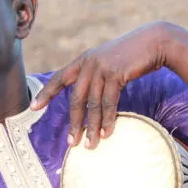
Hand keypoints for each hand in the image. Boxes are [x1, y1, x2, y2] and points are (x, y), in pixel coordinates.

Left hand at [29, 22, 167, 147]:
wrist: (155, 41)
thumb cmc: (134, 54)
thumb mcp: (111, 61)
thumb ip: (98, 74)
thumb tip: (93, 97)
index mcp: (84, 60)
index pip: (59, 78)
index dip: (46, 94)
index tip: (33, 108)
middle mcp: (89, 63)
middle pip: (76, 99)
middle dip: (74, 123)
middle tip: (72, 143)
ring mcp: (101, 68)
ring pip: (92, 104)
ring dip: (92, 127)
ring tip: (91, 145)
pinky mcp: (115, 74)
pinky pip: (109, 103)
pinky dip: (108, 120)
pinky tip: (107, 133)